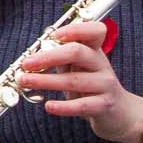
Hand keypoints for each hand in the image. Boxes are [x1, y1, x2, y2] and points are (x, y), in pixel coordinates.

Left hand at [16, 20, 142, 142]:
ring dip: (46, 80)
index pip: (94, 31)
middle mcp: (101, 64)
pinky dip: (64, 107)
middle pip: (77, 52)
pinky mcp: (104, 105)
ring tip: (24, 81)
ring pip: (74, 80)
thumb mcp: (76, 67)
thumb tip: (32, 54)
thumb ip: (59, 58)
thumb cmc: (90, 84)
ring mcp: (105, 85)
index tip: (52, 36)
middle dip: (48, 56)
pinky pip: (82, 105)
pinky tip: (48, 106)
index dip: (75, 30)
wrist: (118, 112)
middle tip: (26, 63)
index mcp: (94, 50)